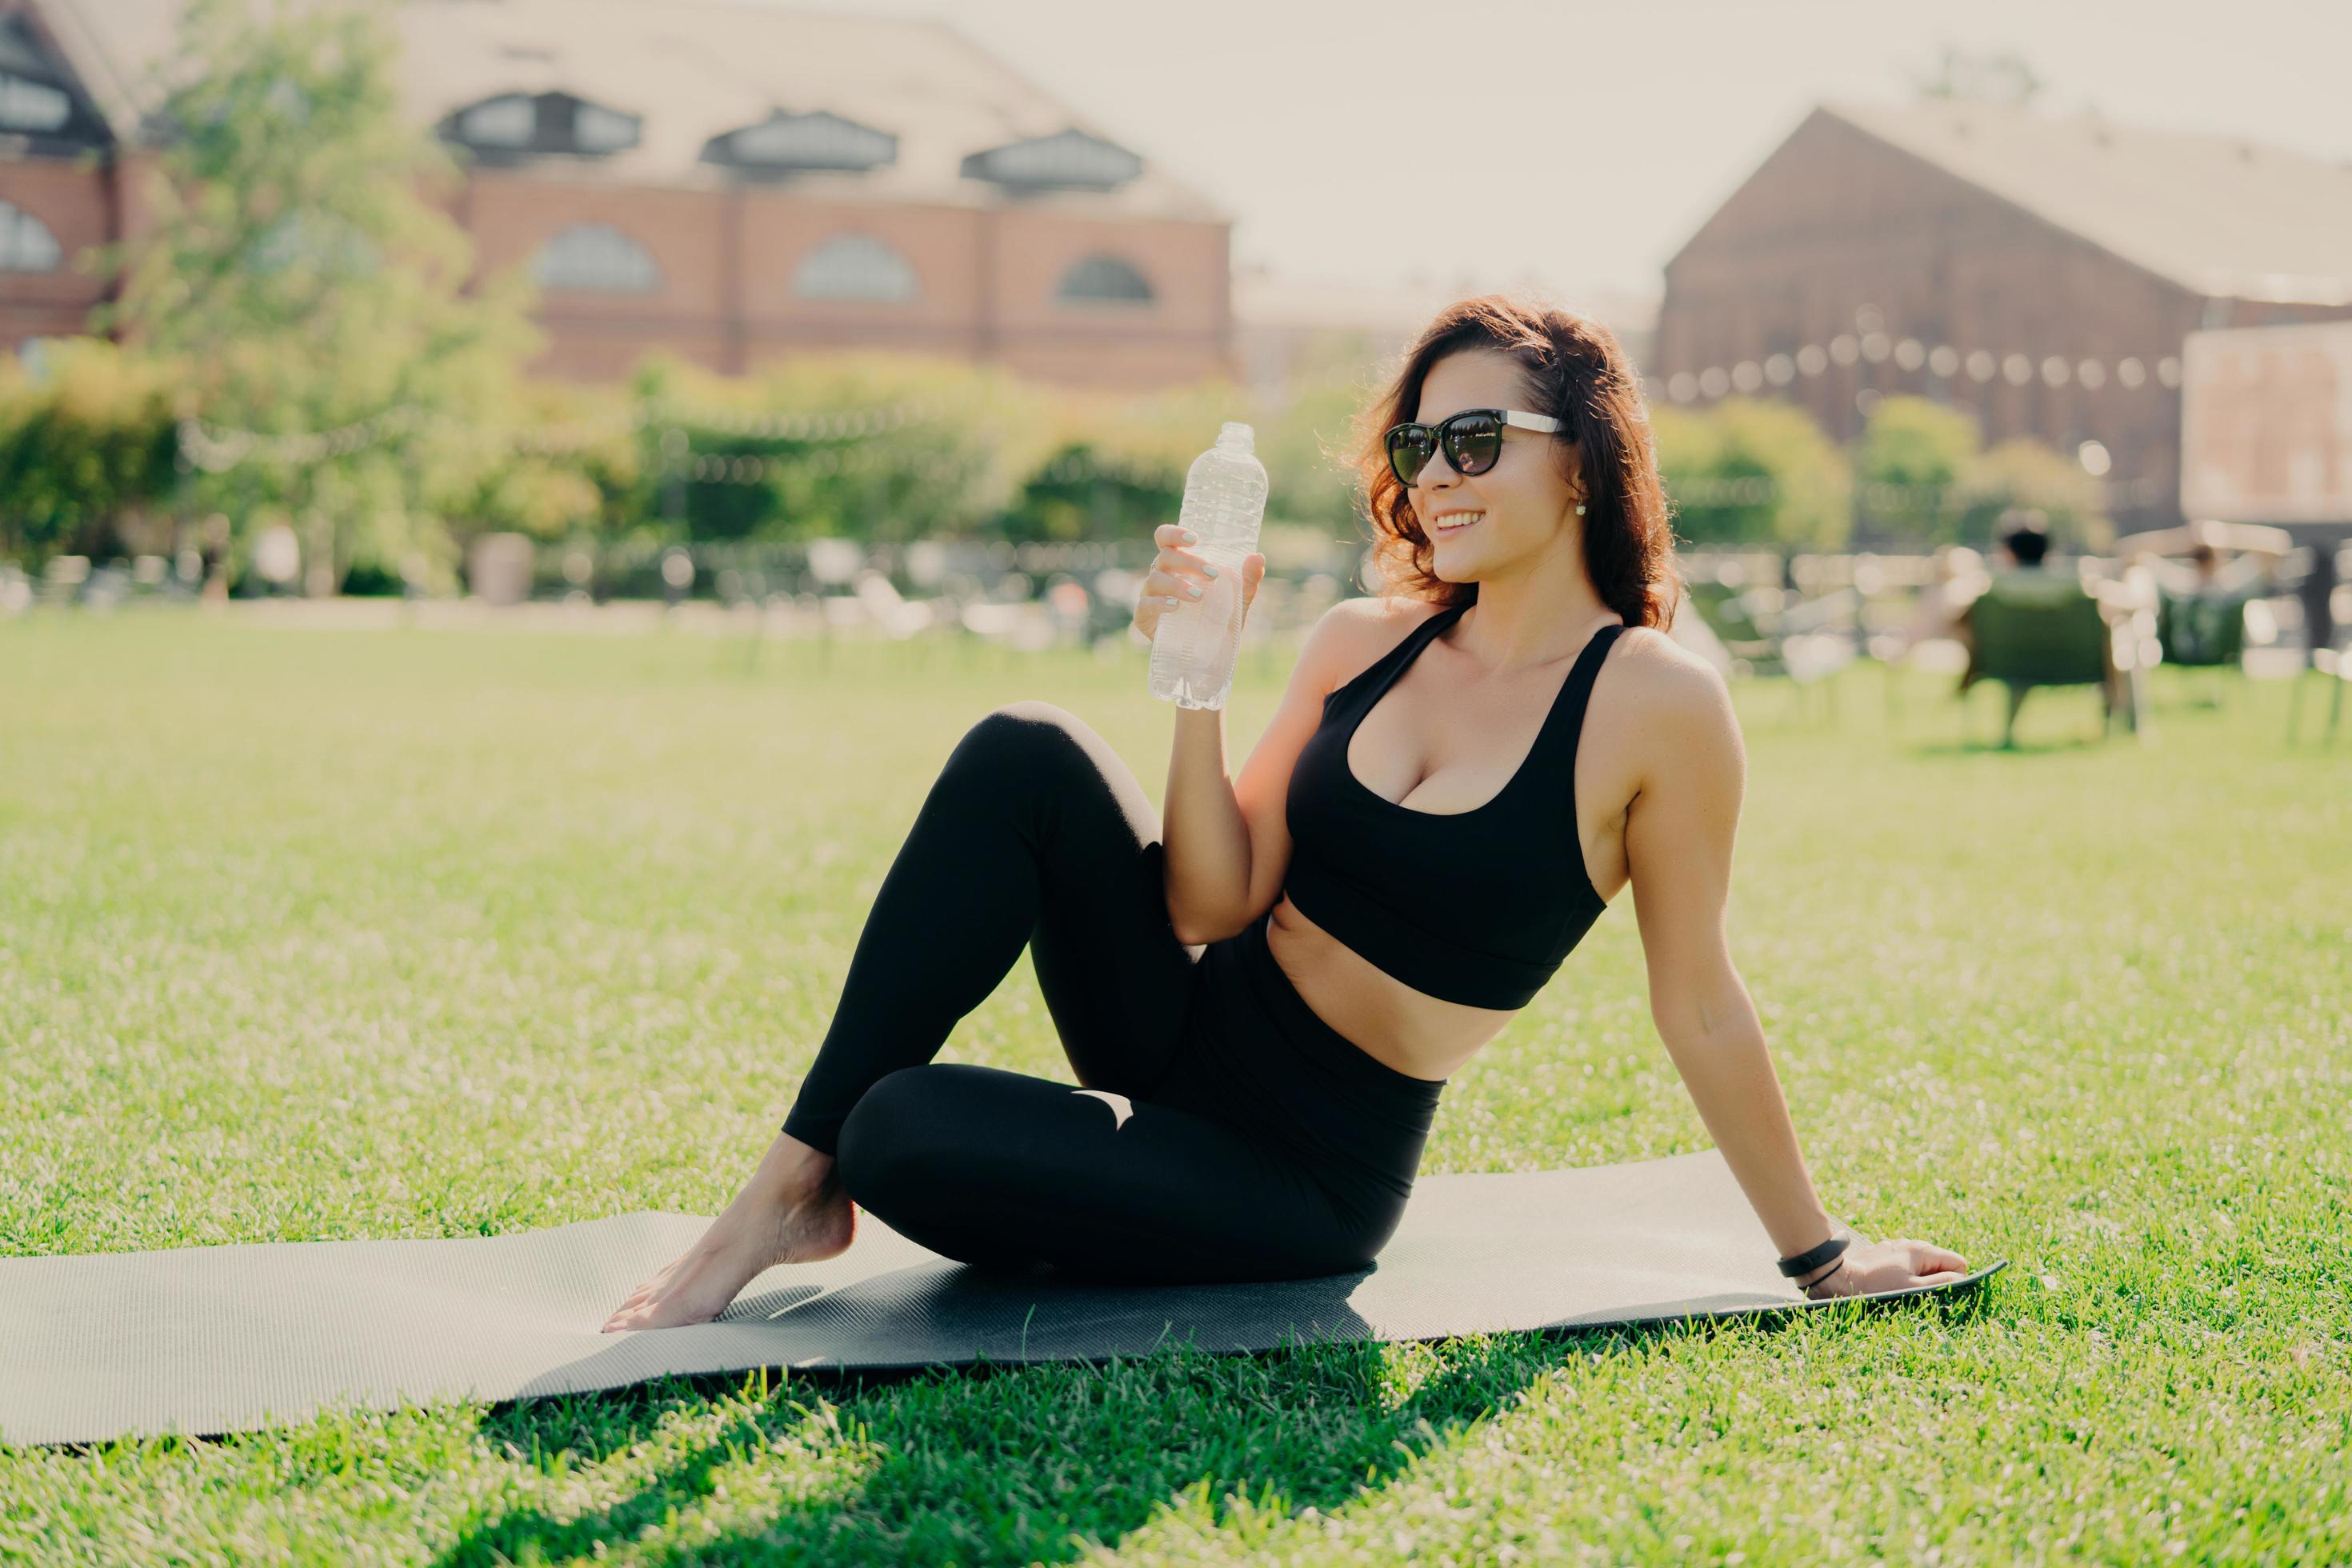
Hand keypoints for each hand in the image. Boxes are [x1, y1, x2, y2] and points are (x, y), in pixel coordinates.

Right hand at [1132, 521, 1265, 641]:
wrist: (1210, 657)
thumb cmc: (1219, 621)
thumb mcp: (1239, 601)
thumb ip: (1248, 580)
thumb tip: (1257, 557)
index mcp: (1178, 565)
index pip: (1166, 539)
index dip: (1174, 534)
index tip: (1195, 538)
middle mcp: (1161, 576)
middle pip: (1165, 557)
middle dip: (1189, 562)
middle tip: (1213, 574)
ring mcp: (1150, 596)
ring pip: (1155, 580)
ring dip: (1178, 584)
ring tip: (1199, 596)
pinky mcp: (1144, 619)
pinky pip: (1145, 606)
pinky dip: (1160, 604)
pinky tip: (1176, 606)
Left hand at [1801, 1234, 1971, 1298]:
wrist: (1841, 1278)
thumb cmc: (1878, 1286)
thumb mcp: (1913, 1288)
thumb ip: (1942, 1282)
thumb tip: (1962, 1277)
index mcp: (1922, 1250)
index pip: (1957, 1261)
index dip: (1955, 1279)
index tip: (1940, 1291)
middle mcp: (1910, 1243)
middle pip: (1940, 1262)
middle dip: (1937, 1278)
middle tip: (1920, 1293)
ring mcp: (1896, 1247)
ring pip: (1921, 1264)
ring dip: (1919, 1277)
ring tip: (1903, 1289)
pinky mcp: (1883, 1253)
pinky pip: (1904, 1264)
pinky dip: (1903, 1274)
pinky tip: (1889, 1283)